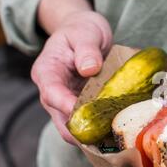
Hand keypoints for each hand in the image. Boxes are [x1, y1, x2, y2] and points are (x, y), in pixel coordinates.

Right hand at [31, 10, 111, 143]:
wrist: (84, 31)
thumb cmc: (82, 29)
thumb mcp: (85, 32)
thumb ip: (86, 49)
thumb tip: (89, 69)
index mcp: (47, 71)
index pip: (51, 93)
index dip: (66, 106)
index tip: (85, 114)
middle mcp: (53, 91)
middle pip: (61, 119)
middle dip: (82, 131)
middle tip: (107, 136)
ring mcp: (66, 101)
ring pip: (75, 127)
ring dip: (93, 134)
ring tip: (116, 137)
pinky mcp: (81, 106)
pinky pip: (88, 123)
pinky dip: (101, 129)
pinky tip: (119, 130)